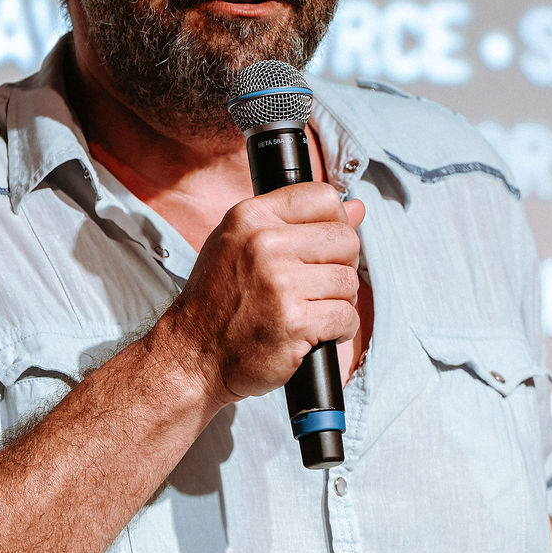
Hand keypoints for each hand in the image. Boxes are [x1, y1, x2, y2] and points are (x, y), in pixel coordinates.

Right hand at [158, 182, 364, 404]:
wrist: (194, 354)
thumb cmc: (219, 301)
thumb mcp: (242, 245)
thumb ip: (297, 222)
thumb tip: (357, 208)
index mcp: (250, 217)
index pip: (323, 198)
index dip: (335, 223)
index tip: (324, 247)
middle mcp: (264, 244)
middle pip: (345, 239)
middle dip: (342, 265)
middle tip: (319, 287)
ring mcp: (280, 284)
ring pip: (349, 281)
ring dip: (339, 301)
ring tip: (311, 311)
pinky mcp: (295, 322)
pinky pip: (347, 316)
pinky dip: (340, 329)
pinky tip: (316, 333)